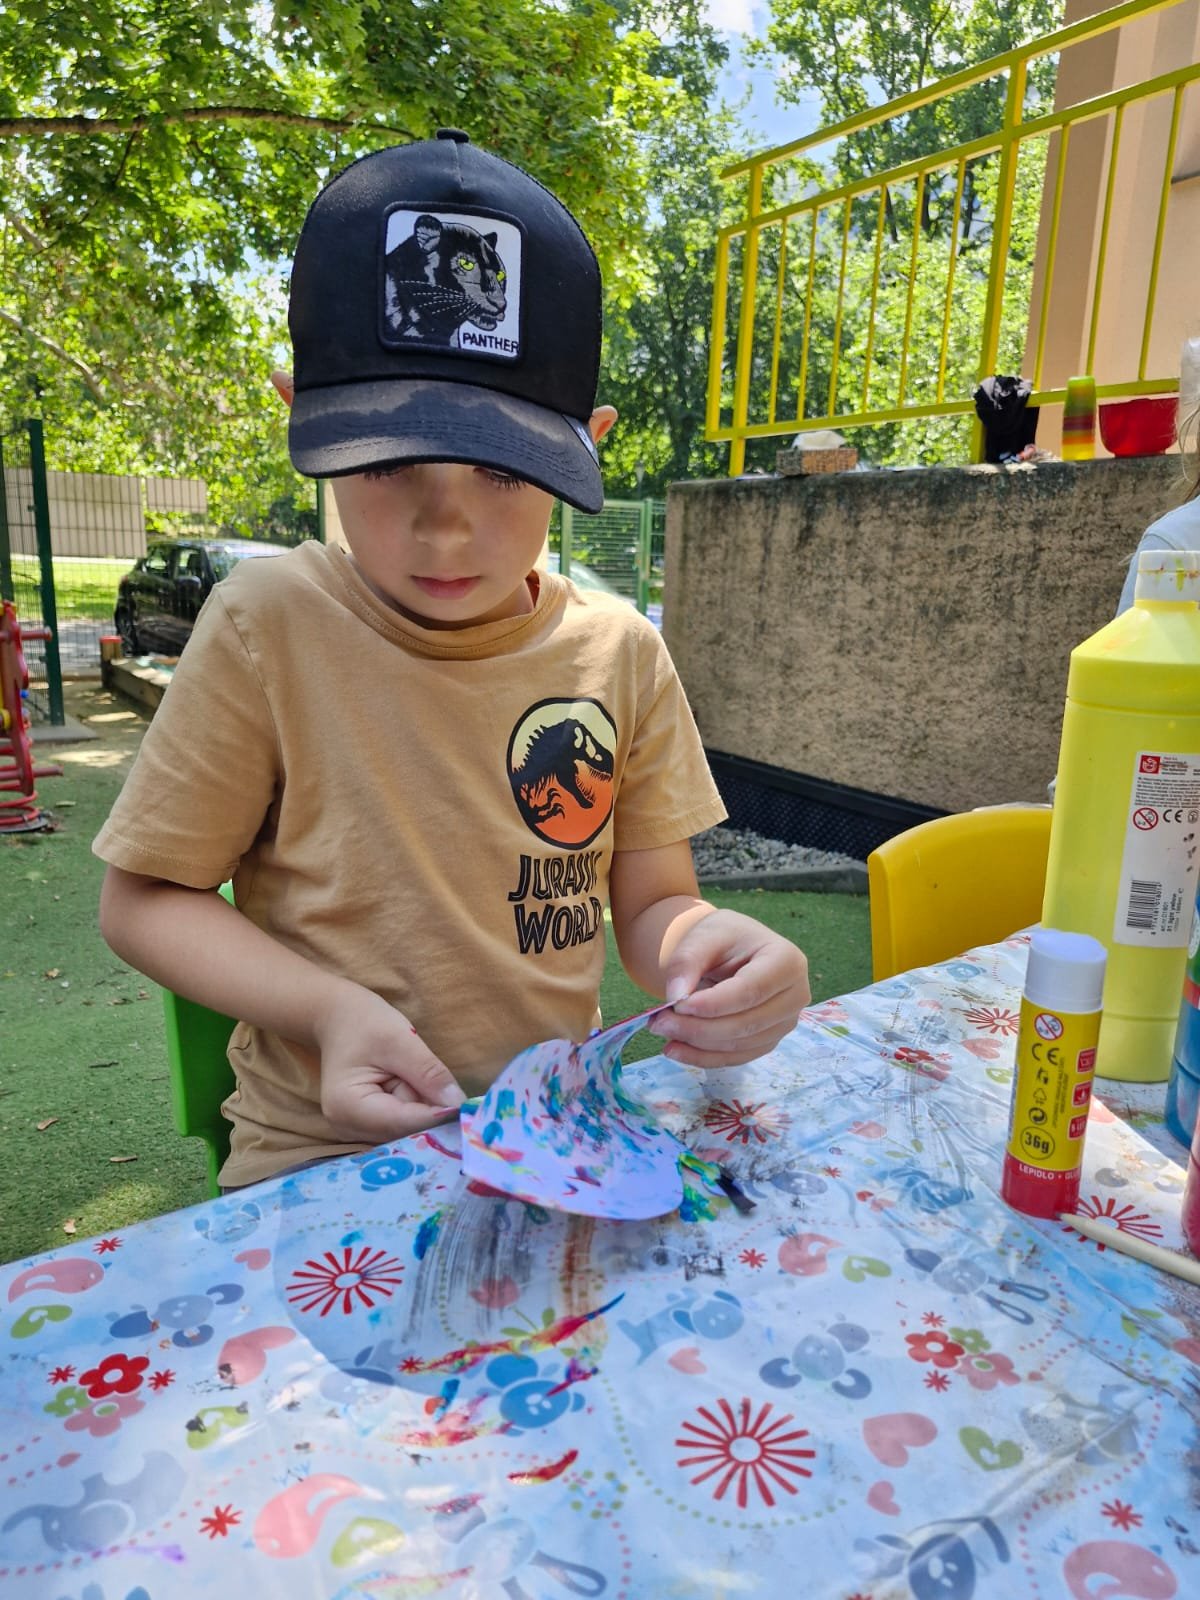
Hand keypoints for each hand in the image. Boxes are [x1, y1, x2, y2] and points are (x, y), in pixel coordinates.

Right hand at [314, 983, 464, 1142]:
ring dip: (424, 1109)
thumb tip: (458, 1103)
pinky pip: (401, 1124)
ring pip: (406, 1129)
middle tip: (461, 1097)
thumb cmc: (364, 1022)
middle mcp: (347, 1127)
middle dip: (432, 1113)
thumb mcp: (399, 1040)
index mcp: (348, 1106)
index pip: (403, 1122)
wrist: (337, 1017)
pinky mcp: (366, 1125)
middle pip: (404, 1131)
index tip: (470, 1110)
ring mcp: (355, 1129)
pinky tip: (419, 1089)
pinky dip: (416, 1109)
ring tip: (425, 1081)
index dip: (438, 1117)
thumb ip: (428, 1073)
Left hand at [647, 909, 809, 1067]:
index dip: (713, 1004)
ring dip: (696, 1045)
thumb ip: (687, 962)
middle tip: (658, 1023)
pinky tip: (675, 1049)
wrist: (733, 950)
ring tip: (661, 1031)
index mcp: (787, 961)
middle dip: (698, 1028)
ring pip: (739, 1045)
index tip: (677, 1006)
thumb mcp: (703, 937)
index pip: (750, 991)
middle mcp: (795, 995)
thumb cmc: (723, 938)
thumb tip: (676, 997)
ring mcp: (785, 1023)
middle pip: (746, 1024)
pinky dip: (703, 1058)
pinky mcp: (768, 1041)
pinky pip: (736, 1057)